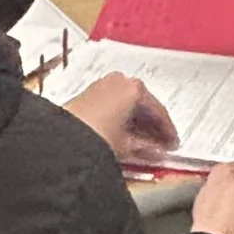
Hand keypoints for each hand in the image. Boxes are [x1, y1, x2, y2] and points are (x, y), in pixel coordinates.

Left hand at [61, 71, 178, 163]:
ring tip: (143, 144)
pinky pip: (114, 105)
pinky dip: (122, 119)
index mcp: (134, 87)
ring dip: (137, 124)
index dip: (167, 131)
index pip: (159, 111)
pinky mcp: (89, 94)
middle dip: (152, 127)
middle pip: (143, 105)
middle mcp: (119, 81)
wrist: (62, 138)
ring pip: (128, 105)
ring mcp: (103, 85)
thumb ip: (146, 148)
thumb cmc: (94, 134)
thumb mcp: (126, 145)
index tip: (172, 143)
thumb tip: (156, 152)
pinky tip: (125, 135)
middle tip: (161, 144)